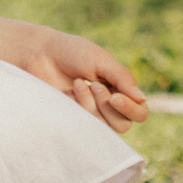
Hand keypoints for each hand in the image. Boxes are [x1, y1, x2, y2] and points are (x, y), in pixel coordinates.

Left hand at [3, 22, 149, 133]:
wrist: (40, 54)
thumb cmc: (72, 53)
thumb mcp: (102, 61)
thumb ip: (123, 79)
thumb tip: (142, 99)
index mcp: (121, 91)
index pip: (140, 112)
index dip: (132, 109)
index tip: (115, 96)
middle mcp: (110, 107)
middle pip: (124, 125)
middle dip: (108, 106)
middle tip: (94, 85)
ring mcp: (91, 117)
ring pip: (105, 129)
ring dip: (92, 106)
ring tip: (78, 84)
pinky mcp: (73, 122)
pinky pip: (85, 128)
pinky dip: (80, 108)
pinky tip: (70, 91)